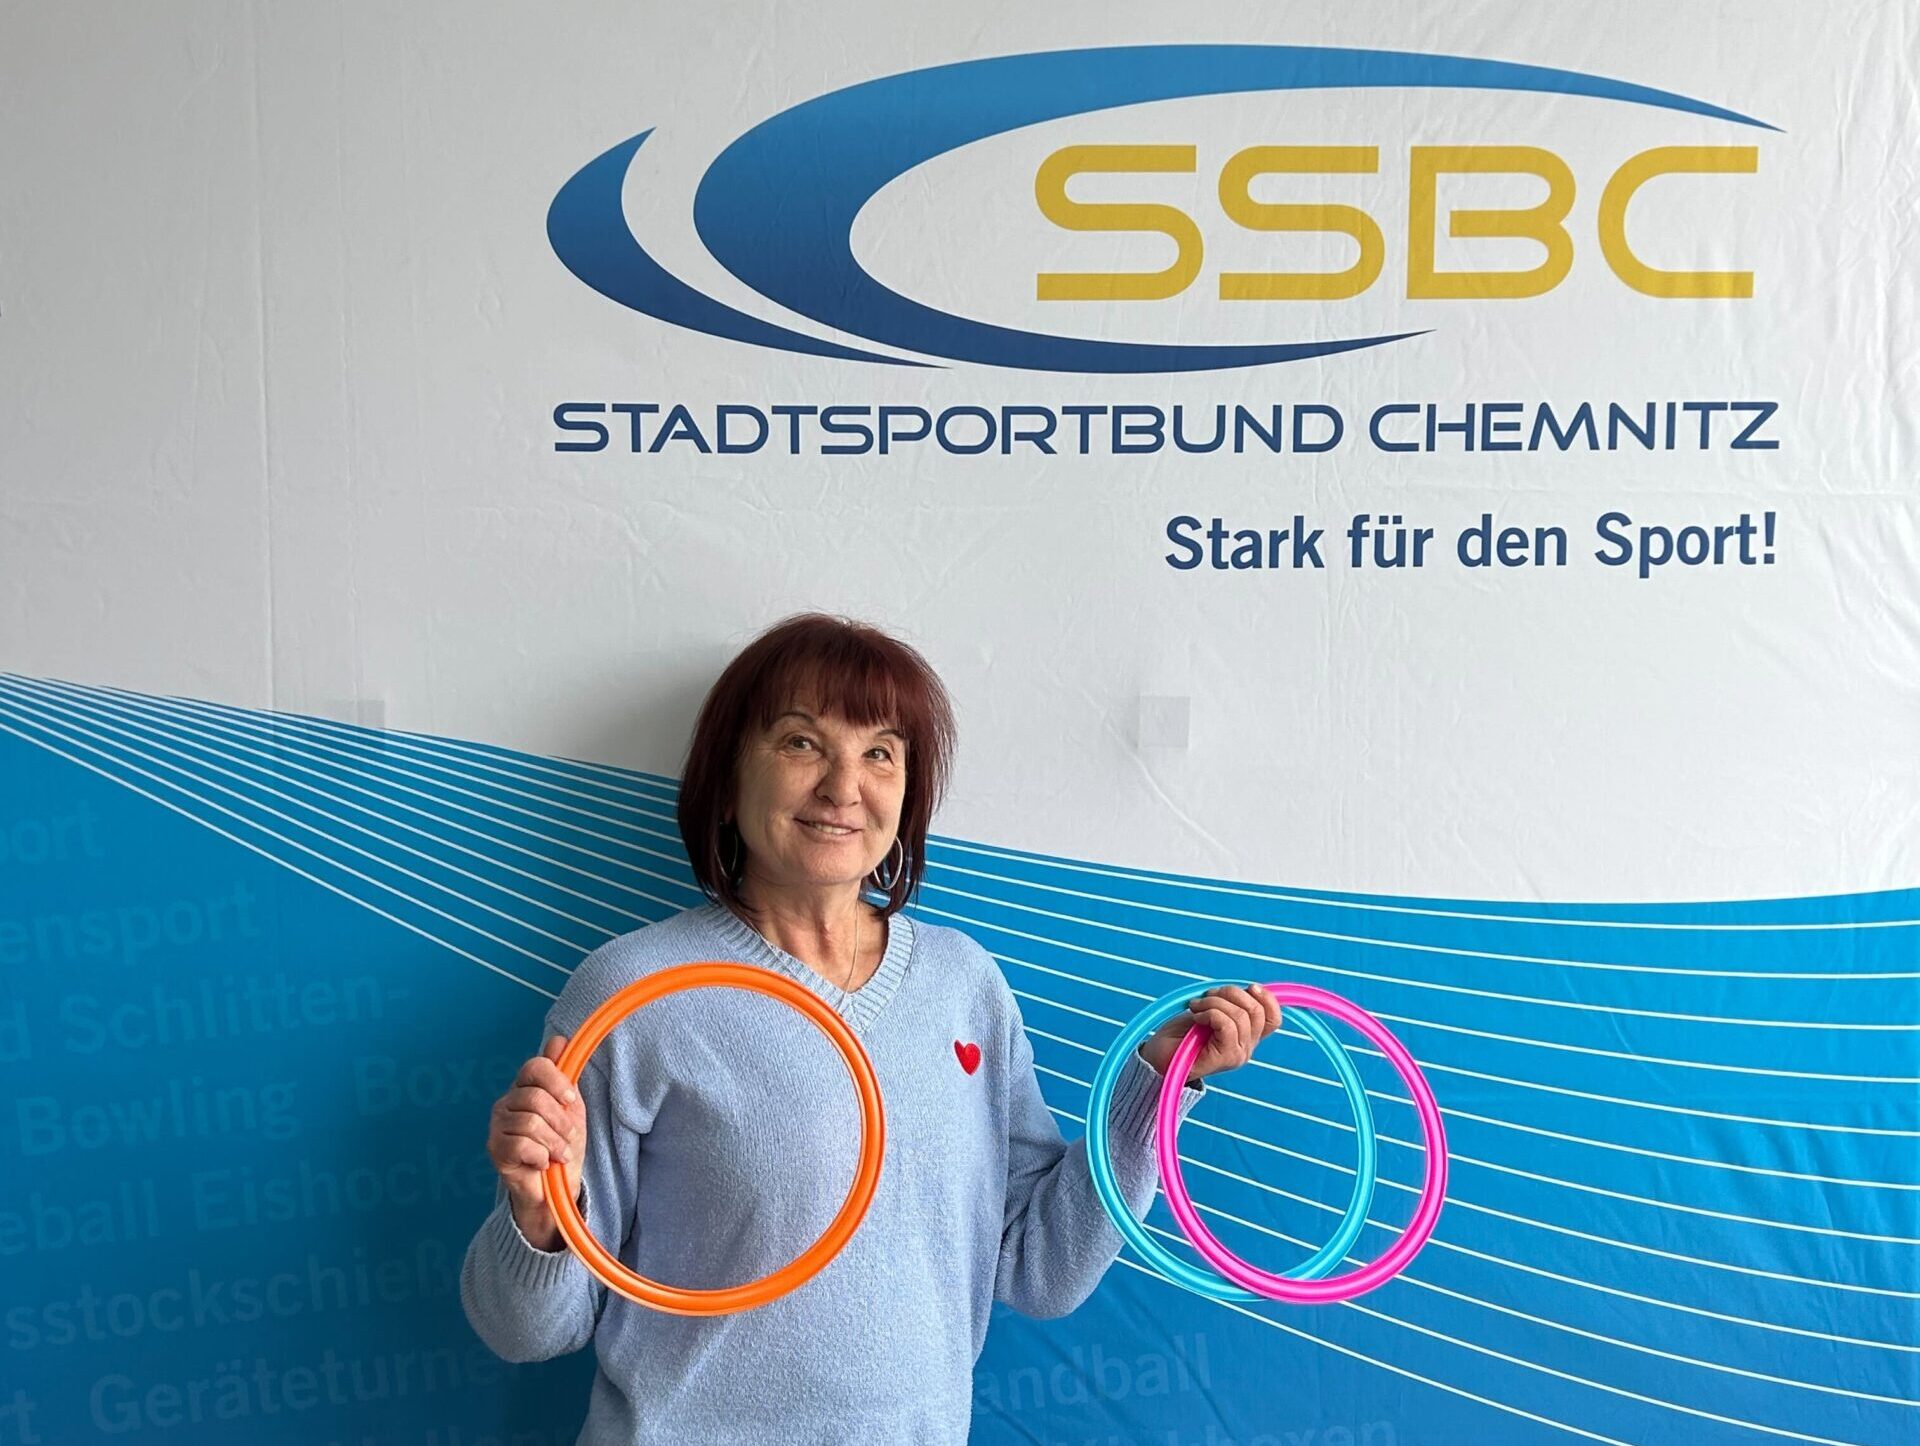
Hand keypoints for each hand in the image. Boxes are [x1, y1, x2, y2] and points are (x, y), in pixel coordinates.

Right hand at [486, 1034, 586, 1250]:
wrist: (556, 1186)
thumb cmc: (562, 1144)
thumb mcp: (571, 1108)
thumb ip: (564, 1076)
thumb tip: (558, 1039)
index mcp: (525, 1087)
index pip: (535, 1067)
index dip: (557, 1082)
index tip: (571, 1100)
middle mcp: (507, 1102)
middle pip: (537, 1098)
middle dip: (561, 1122)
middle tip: (567, 1138)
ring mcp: (497, 1125)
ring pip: (532, 1123)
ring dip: (555, 1143)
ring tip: (559, 1153)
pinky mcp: (494, 1149)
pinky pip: (521, 1146)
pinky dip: (541, 1157)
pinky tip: (541, 1163)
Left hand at [1137, 984, 1281, 1084]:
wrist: (1159, 1057)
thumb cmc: (1181, 1033)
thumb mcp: (1210, 1011)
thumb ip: (1230, 1003)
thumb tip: (1249, 988)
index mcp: (1247, 1037)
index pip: (1273, 1018)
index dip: (1267, 998)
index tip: (1250, 987)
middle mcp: (1247, 1048)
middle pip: (1257, 1011)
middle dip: (1230, 993)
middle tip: (1205, 997)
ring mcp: (1238, 1055)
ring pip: (1240, 1015)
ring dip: (1213, 1002)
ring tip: (1195, 1006)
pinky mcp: (1225, 1058)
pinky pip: (1227, 1025)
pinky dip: (1210, 1013)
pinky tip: (1196, 1017)